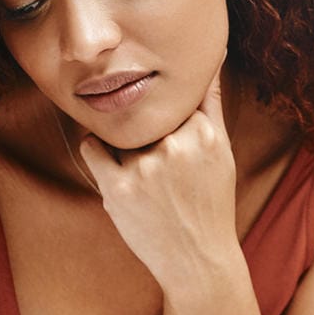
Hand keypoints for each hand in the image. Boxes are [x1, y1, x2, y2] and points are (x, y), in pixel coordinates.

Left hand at [77, 66, 237, 280]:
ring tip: (138, 166)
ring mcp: (146, 168)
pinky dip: (96, 151)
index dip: (160, 108)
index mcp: (203, 133)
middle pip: (141, 112)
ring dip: (118, 139)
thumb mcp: (221, 150)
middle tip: (150, 150)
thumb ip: (212, 101)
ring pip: (116, 128)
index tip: (160, 120)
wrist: (198, 260)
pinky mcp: (119, 189)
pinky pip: (92, 149)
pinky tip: (113, 166)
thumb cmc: (211, 203)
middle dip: (140, 125)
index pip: (167, 97)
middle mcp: (175, 146)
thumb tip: (214, 54)